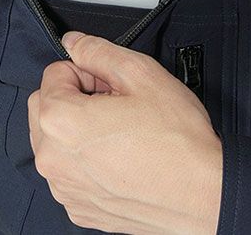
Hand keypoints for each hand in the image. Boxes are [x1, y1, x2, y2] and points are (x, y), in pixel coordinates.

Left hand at [28, 32, 221, 234]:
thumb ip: (97, 51)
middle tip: (111, 102)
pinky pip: (68, 170)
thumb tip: (74, 42)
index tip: (106, 83)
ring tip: (116, 131)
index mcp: (60, 121)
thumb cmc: (177, 140)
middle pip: (45, 106)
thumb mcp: (140, 74)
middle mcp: (53, 159)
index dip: (84, 71)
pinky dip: (83, 159)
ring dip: (76, 128)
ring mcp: (64, 187)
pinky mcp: (79, 207)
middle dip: (73, 96)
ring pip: (54, 139)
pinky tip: (116, 157)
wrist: (205, 194)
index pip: (53, 74)